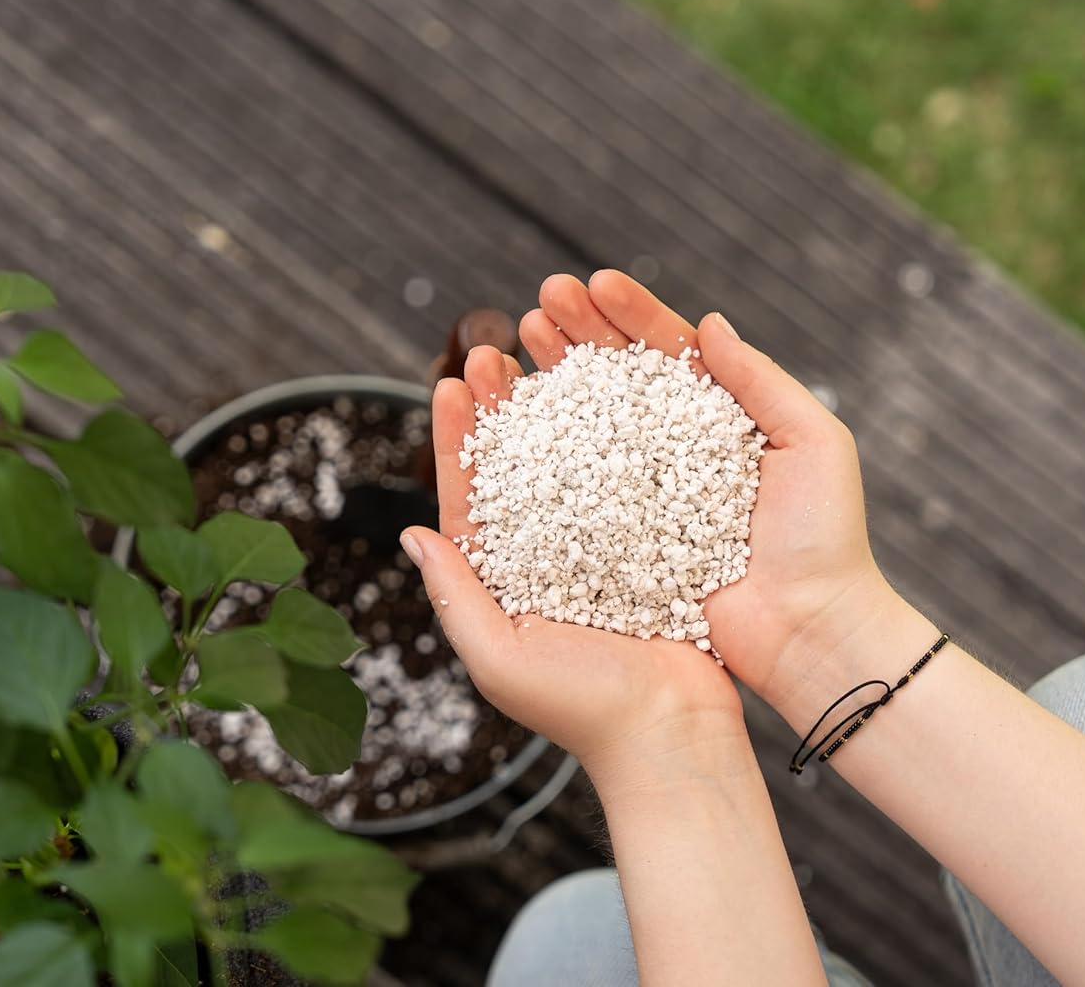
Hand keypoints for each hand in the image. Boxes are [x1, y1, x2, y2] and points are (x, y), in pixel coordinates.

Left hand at [399, 329, 744, 787]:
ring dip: (554, 406)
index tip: (449, 385)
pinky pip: (630, 477)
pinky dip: (616, 432)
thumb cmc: (582, 709)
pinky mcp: (653, 541)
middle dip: (500, 406)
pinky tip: (612, 390)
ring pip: (572, 460)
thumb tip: (412, 534)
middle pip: (519, 465)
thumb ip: (455, 596)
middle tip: (490, 351)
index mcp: (505, 581)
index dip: (458, 440)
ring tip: (543, 354)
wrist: (672, 732)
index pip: (471, 498)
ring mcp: (603, 545)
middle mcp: (550, 556)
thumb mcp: (499, 657)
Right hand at [513, 271, 905, 708]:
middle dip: (577, 335)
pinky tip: (511, 423)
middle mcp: (676, 453)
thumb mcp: (813, 443)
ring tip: (511, 348)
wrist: (810, 634)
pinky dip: (541, 458)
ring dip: (550, 383)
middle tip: (540, 300)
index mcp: (721, 421)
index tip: (591, 283)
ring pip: (588, 428)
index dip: (630, 315)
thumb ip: (761, 380)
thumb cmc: (825, 538)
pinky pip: (576, 495)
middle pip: (617, 381)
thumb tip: (709, 322)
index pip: (669, 353)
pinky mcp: (624, 544)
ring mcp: (646, 497)